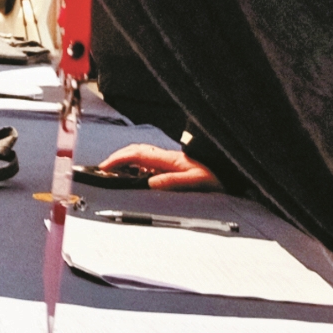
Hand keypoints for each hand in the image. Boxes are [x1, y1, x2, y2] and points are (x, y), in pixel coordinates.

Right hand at [99, 143, 223, 190]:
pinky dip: (135, 164)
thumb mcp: (196, 182)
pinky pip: (148, 161)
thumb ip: (173, 181)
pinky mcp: (172, 165)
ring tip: (114, 169)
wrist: (229, 174)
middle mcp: (166, 157)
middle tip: (103, 167)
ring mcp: (168, 160)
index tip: (104, 166)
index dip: (118, 158)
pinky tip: (135, 173)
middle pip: (135, 150)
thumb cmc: (215, 178)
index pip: (137, 154)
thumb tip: (150, 182)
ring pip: (141, 154)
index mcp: (168, 159)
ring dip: (125, 159)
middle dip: (117, 156)